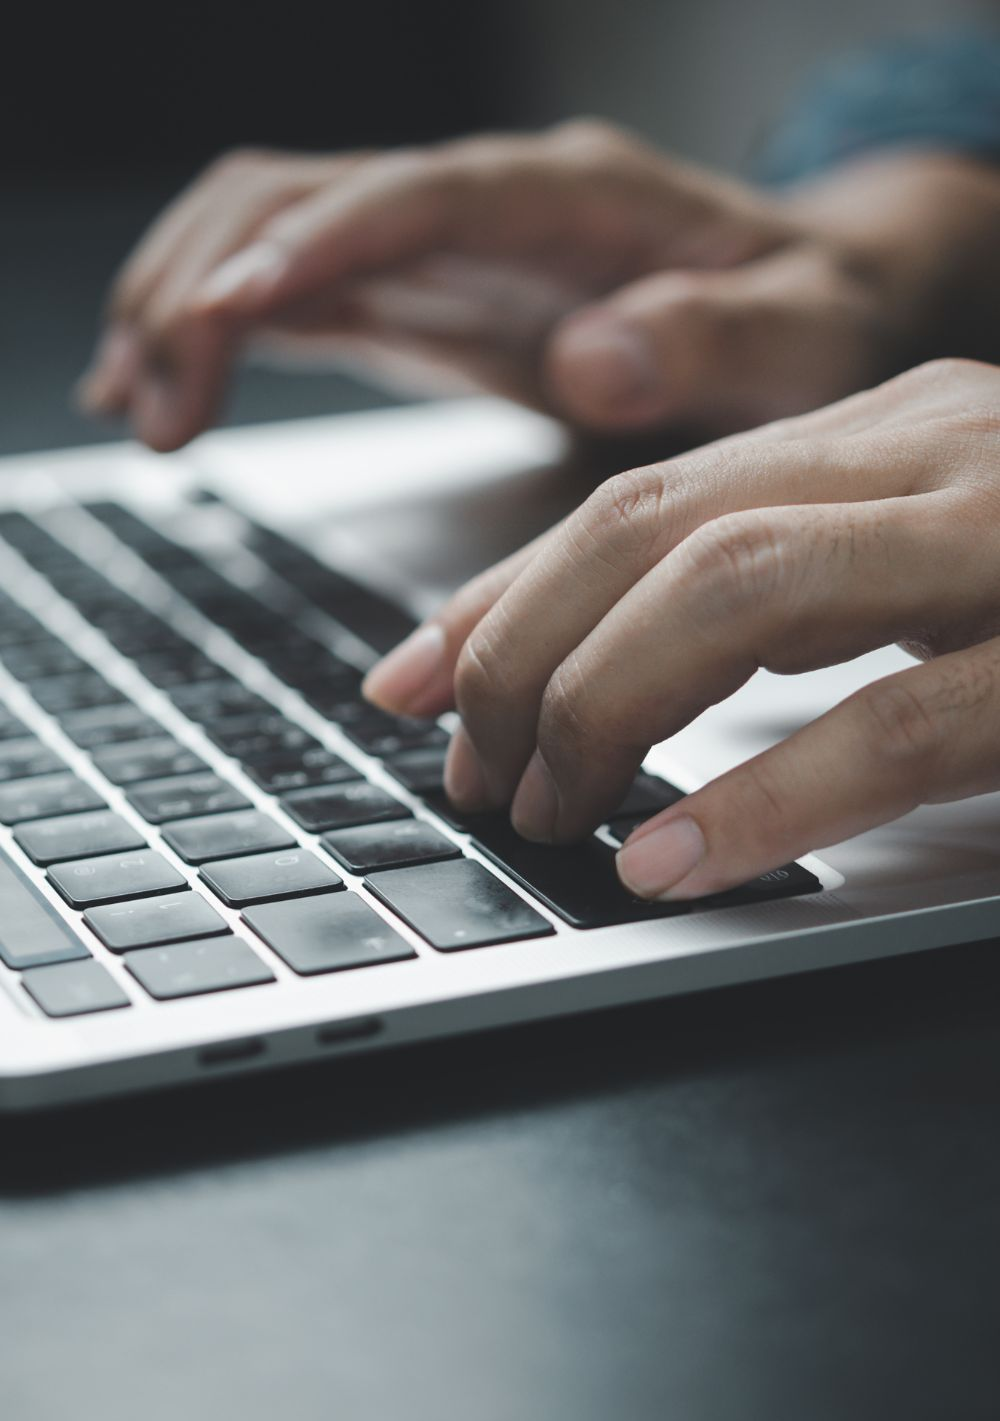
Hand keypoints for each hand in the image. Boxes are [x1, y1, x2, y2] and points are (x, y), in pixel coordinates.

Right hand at [79, 121, 923, 450]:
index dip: (318, 244)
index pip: (417, 196)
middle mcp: (483, 206)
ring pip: (270, 232)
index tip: (230, 310)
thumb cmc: (803, 316)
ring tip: (138, 407)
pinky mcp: (418, 297)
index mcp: (568, 198)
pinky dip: (215, 333)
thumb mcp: (797, 335)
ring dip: (184, 304)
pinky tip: (166, 388)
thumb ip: (708, 338)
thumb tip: (596, 353)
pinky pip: (292, 290)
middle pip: (303, 195)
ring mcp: (440, 248)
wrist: (804, 302)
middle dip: (207, 284)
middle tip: (158, 404)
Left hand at [363, 359, 999, 897]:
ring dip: (602, 706)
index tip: (407, 678)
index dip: (504, 594)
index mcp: (883, 431)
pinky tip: (665, 859)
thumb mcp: (928, 559)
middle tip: (471, 771)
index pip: (642, 496)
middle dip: (521, 653)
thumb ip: (791, 582)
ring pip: (736, 584)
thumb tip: (622, 656)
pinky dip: (758, 800)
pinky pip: (890, 725)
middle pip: (653, 524)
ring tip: (546, 813)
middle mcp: (929, 444)